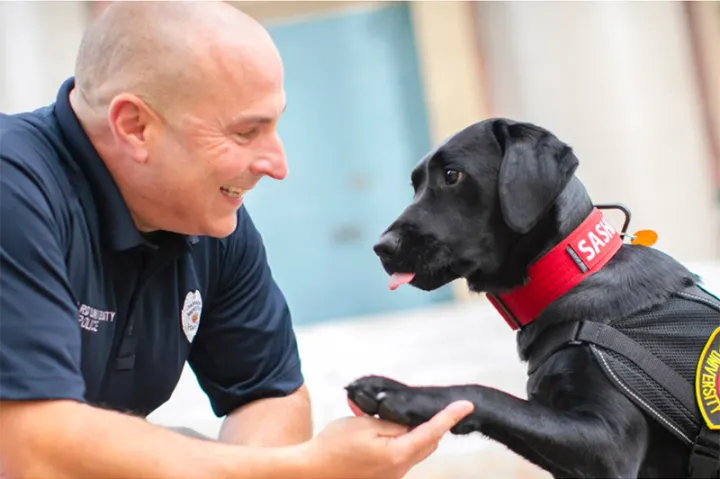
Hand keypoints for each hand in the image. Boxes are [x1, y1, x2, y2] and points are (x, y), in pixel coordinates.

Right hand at [303, 400, 473, 478]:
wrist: (312, 470)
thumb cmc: (334, 445)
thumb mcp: (365, 425)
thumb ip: (393, 422)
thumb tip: (412, 422)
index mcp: (397, 455)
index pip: (432, 432)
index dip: (449, 417)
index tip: (465, 406)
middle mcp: (399, 469)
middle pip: (428, 443)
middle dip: (431, 424)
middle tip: (429, 406)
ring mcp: (392, 475)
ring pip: (414, 449)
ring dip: (412, 432)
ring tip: (389, 416)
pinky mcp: (383, 477)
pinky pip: (401, 455)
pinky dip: (399, 440)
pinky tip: (380, 429)